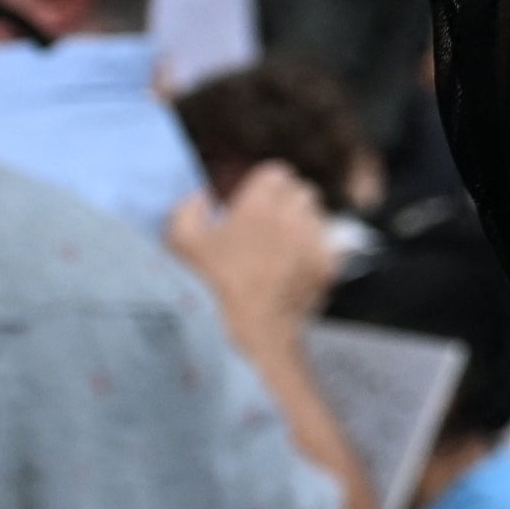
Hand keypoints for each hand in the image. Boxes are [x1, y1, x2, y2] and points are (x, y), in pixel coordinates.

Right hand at [169, 163, 341, 341]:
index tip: (249, 201)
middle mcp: (294, 217)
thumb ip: (189, 208)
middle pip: (301, 191)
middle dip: (285, 201)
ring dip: (302, 223)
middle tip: (264, 224)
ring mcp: (316, 241)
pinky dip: (316, 248)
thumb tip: (203, 196)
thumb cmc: (205, 289)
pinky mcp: (330, 267)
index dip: (262, 185)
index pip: (276, 172)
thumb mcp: (179, 243)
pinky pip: (328, 243)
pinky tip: (295, 266)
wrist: (244, 336)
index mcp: (260, 205)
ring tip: (279, 246)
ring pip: (317, 216)